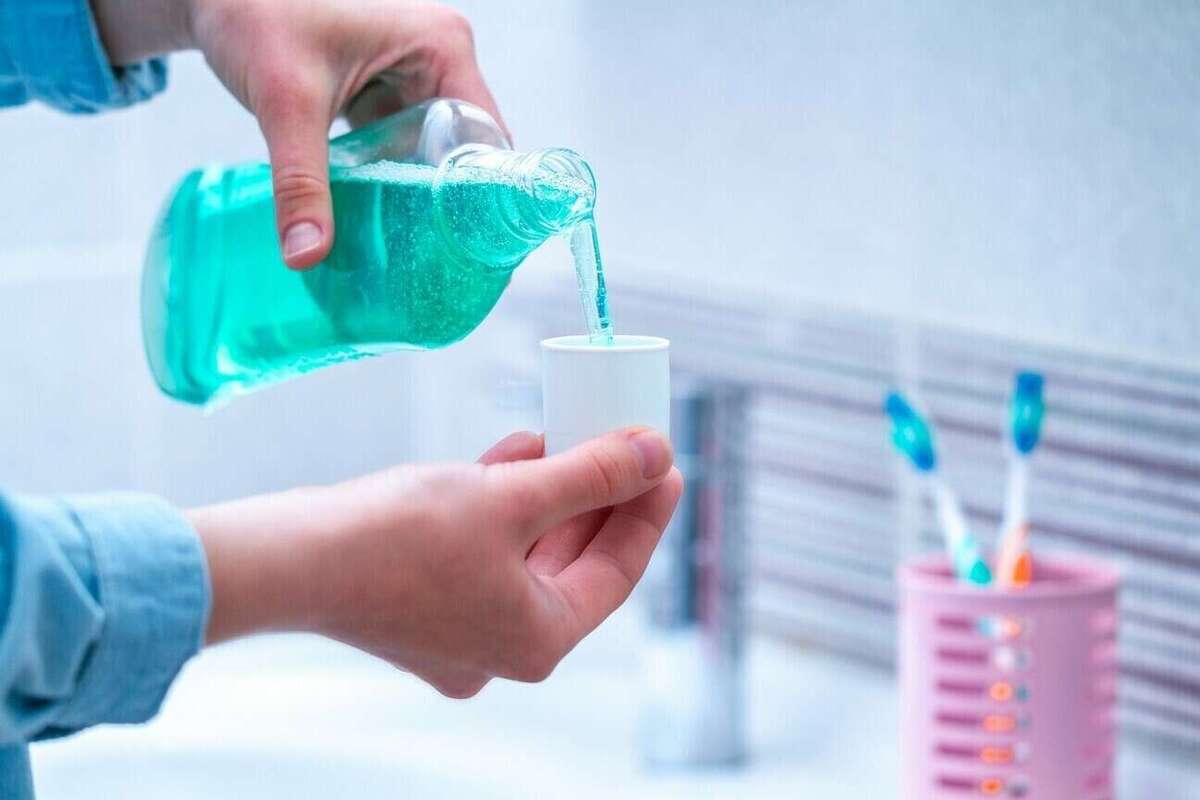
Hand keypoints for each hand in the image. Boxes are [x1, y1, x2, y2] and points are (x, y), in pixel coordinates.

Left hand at [93, 0, 505, 268]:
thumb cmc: (255, 14)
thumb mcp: (286, 103)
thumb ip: (300, 182)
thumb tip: (306, 255)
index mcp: (442, 47)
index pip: (486, 136)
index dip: (482, 193)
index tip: (471, 250)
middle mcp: (438, 59)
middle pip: (464, 150)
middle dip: (449, 203)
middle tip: (441, 263)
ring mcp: (412, 75)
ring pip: (432, 152)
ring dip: (420, 195)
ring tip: (417, 254)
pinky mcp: (384, 91)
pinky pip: (401, 145)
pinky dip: (392, 180)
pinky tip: (383, 221)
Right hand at [190, 429, 682, 697]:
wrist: (287, 558)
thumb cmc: (395, 539)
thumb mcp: (511, 497)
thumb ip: (590, 474)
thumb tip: (654, 453)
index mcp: (536, 640)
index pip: (617, 570)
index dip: (646, 509)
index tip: (667, 462)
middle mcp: (502, 645)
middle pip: (573, 560)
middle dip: (597, 495)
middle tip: (625, 442)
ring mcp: (460, 628)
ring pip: (529, 550)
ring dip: (550, 490)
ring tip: (569, 432)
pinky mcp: (425, 601)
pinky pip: (487, 548)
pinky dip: (505, 503)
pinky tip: (515, 452)